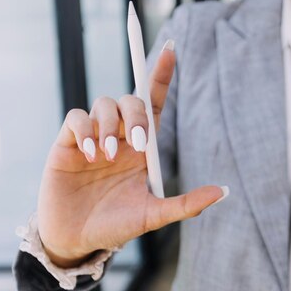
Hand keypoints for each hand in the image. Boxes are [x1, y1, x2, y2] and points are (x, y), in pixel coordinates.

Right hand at [38, 41, 225, 267]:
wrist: (77, 240)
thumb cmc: (117, 225)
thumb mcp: (155, 215)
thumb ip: (188, 203)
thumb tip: (224, 191)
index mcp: (142, 148)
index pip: (153, 103)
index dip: (161, 75)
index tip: (171, 50)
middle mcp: (120, 137)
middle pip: (130, 101)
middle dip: (135, 116)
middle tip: (137, 145)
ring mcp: (93, 137)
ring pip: (103, 103)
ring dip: (109, 125)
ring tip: (107, 155)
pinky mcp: (65, 143)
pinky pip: (76, 118)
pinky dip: (84, 130)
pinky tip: (88, 154)